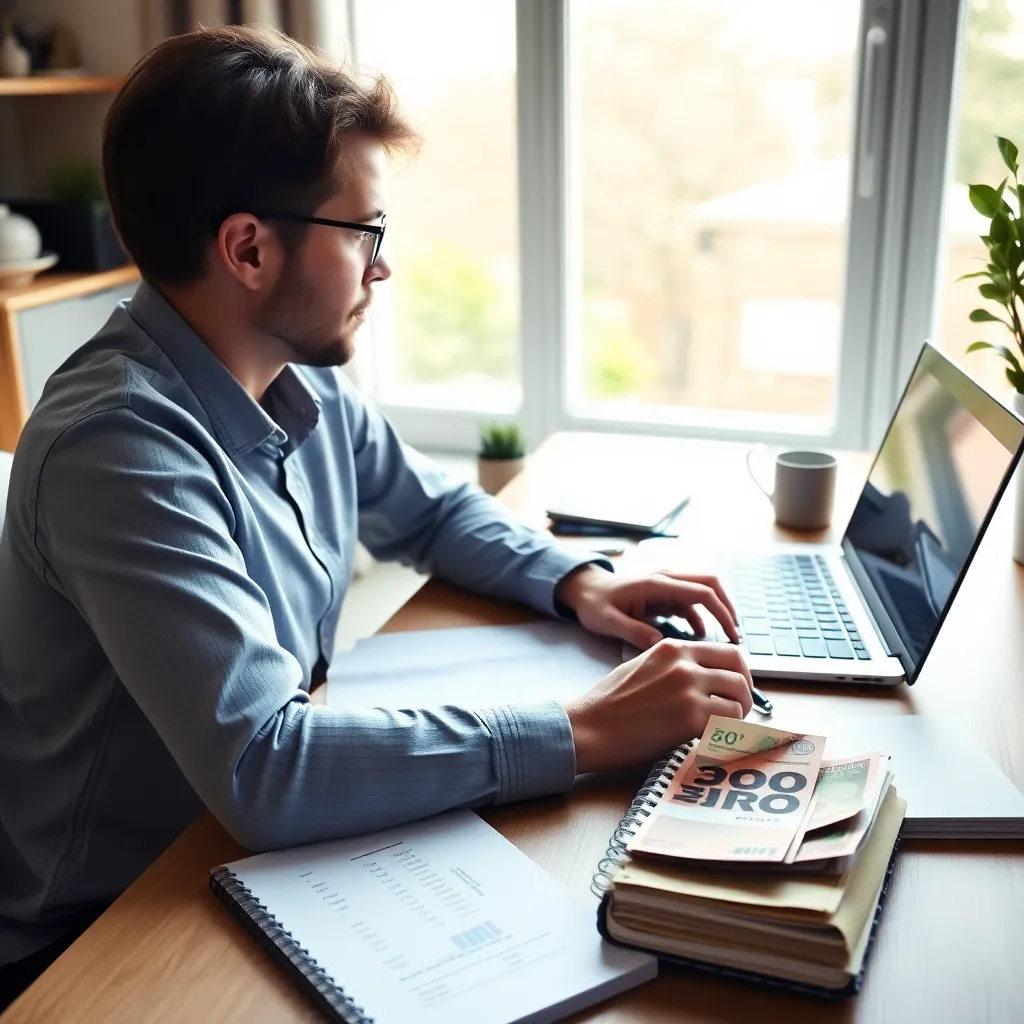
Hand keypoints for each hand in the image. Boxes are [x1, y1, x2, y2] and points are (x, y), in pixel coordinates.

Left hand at [555, 565, 739, 649]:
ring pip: (703, 592)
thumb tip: (660, 643)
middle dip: (727, 608)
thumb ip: (633, 631)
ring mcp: (666, 585)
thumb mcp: (608, 621)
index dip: (721, 612)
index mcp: (656, 583)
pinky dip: (700, 617)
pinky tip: (700, 636)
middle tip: (736, 635)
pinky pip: (690, 602)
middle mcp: (666, 578)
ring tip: (724, 640)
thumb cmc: (594, 604)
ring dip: (716, 612)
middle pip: (710, 584)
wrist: (584, 590)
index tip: (732, 634)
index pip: (701, 591)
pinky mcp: (664, 593)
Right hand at [563, 639, 752, 773]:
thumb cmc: (609, 703)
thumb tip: (704, 676)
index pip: (728, 651)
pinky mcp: (689, 717)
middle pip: (739, 672)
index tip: (738, 687)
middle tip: (739, 710)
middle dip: (745, 693)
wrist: (588, 727)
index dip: (740, 672)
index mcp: (672, 647)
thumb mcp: (642, 666)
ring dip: (736, 716)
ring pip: (739, 699)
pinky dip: (725, 732)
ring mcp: (688, 689)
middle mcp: (684, 663)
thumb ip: (674, 665)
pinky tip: (711, 737)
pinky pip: (727, 722)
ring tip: (722, 727)